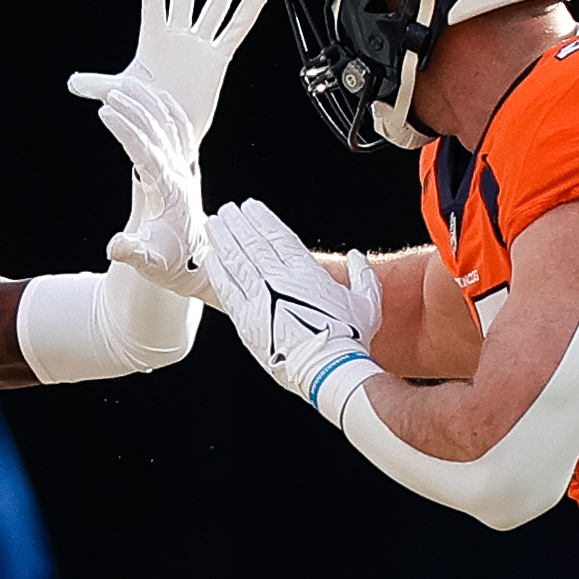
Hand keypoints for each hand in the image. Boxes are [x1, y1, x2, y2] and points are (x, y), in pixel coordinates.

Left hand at [66, 0, 265, 136]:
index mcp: (153, 40)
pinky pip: (233, 33)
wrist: (169, 132)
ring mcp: (198, 47)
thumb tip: (73, 83)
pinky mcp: (216, 60)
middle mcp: (177, 37)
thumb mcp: (119, 92)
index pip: (154, 1)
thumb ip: (98, 83)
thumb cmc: (144, 108)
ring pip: (214, 10)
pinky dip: (245, 16)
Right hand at [97, 78, 210, 301]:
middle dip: (133, 108)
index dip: (126, 130)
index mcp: (170, 192)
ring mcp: (186, 170)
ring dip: (150, 103)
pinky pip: (180, 132)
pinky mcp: (186, 169)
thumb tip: (115, 245)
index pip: (146, 153)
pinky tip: (156, 96)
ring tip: (127, 84)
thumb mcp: (150, 263)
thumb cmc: (171, 265)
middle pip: (157, 132)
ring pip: (170, 126)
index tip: (106, 111)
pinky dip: (168, 111)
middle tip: (110, 90)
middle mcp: (181, 175)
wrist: (198, 267)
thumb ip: (133, 253)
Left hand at [204, 199, 381, 421]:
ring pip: (237, 261)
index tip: (250, 207)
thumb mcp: (367, 303)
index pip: (278, 236)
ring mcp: (261, 300)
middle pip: (253, 243)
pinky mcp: (247, 321)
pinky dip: (219, 271)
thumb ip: (363, 277)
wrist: (329, 370)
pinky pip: (228, 290)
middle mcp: (280, 281)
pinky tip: (211, 258)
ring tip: (214, 224)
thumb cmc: (349, 340)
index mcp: (307, 273)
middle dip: (238, 223)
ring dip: (224, 240)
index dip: (262, 219)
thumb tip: (358, 257)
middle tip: (227, 210)